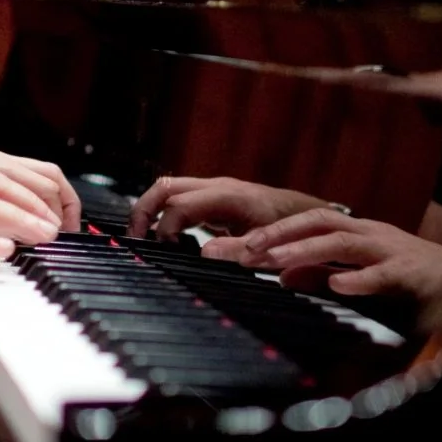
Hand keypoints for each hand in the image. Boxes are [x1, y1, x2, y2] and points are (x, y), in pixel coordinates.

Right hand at [128, 176, 330, 239]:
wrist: (308, 215)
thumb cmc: (291, 229)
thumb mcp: (267, 245)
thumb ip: (237, 249)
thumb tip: (203, 254)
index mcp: (227, 196)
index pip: (180, 204)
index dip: (166, 228)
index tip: (166, 251)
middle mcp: (216, 187)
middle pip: (165, 187)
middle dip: (143, 211)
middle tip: (134, 240)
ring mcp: (213, 191)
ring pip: (168, 190)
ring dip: (150, 211)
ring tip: (142, 240)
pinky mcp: (213, 199)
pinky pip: (179, 199)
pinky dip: (165, 214)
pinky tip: (165, 239)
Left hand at [202, 208, 441, 301]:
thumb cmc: (408, 278)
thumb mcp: (358, 274)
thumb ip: (322, 272)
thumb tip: (283, 276)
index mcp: (353, 233)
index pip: (304, 224)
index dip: (268, 233)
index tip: (231, 248)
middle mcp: (368, 234)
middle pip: (317, 222)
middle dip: (278, 234)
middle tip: (243, 250)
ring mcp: (389, 250)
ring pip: (343, 243)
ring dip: (306, 250)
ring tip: (275, 261)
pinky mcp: (410, 273)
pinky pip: (383, 274)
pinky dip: (360, 279)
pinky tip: (338, 285)